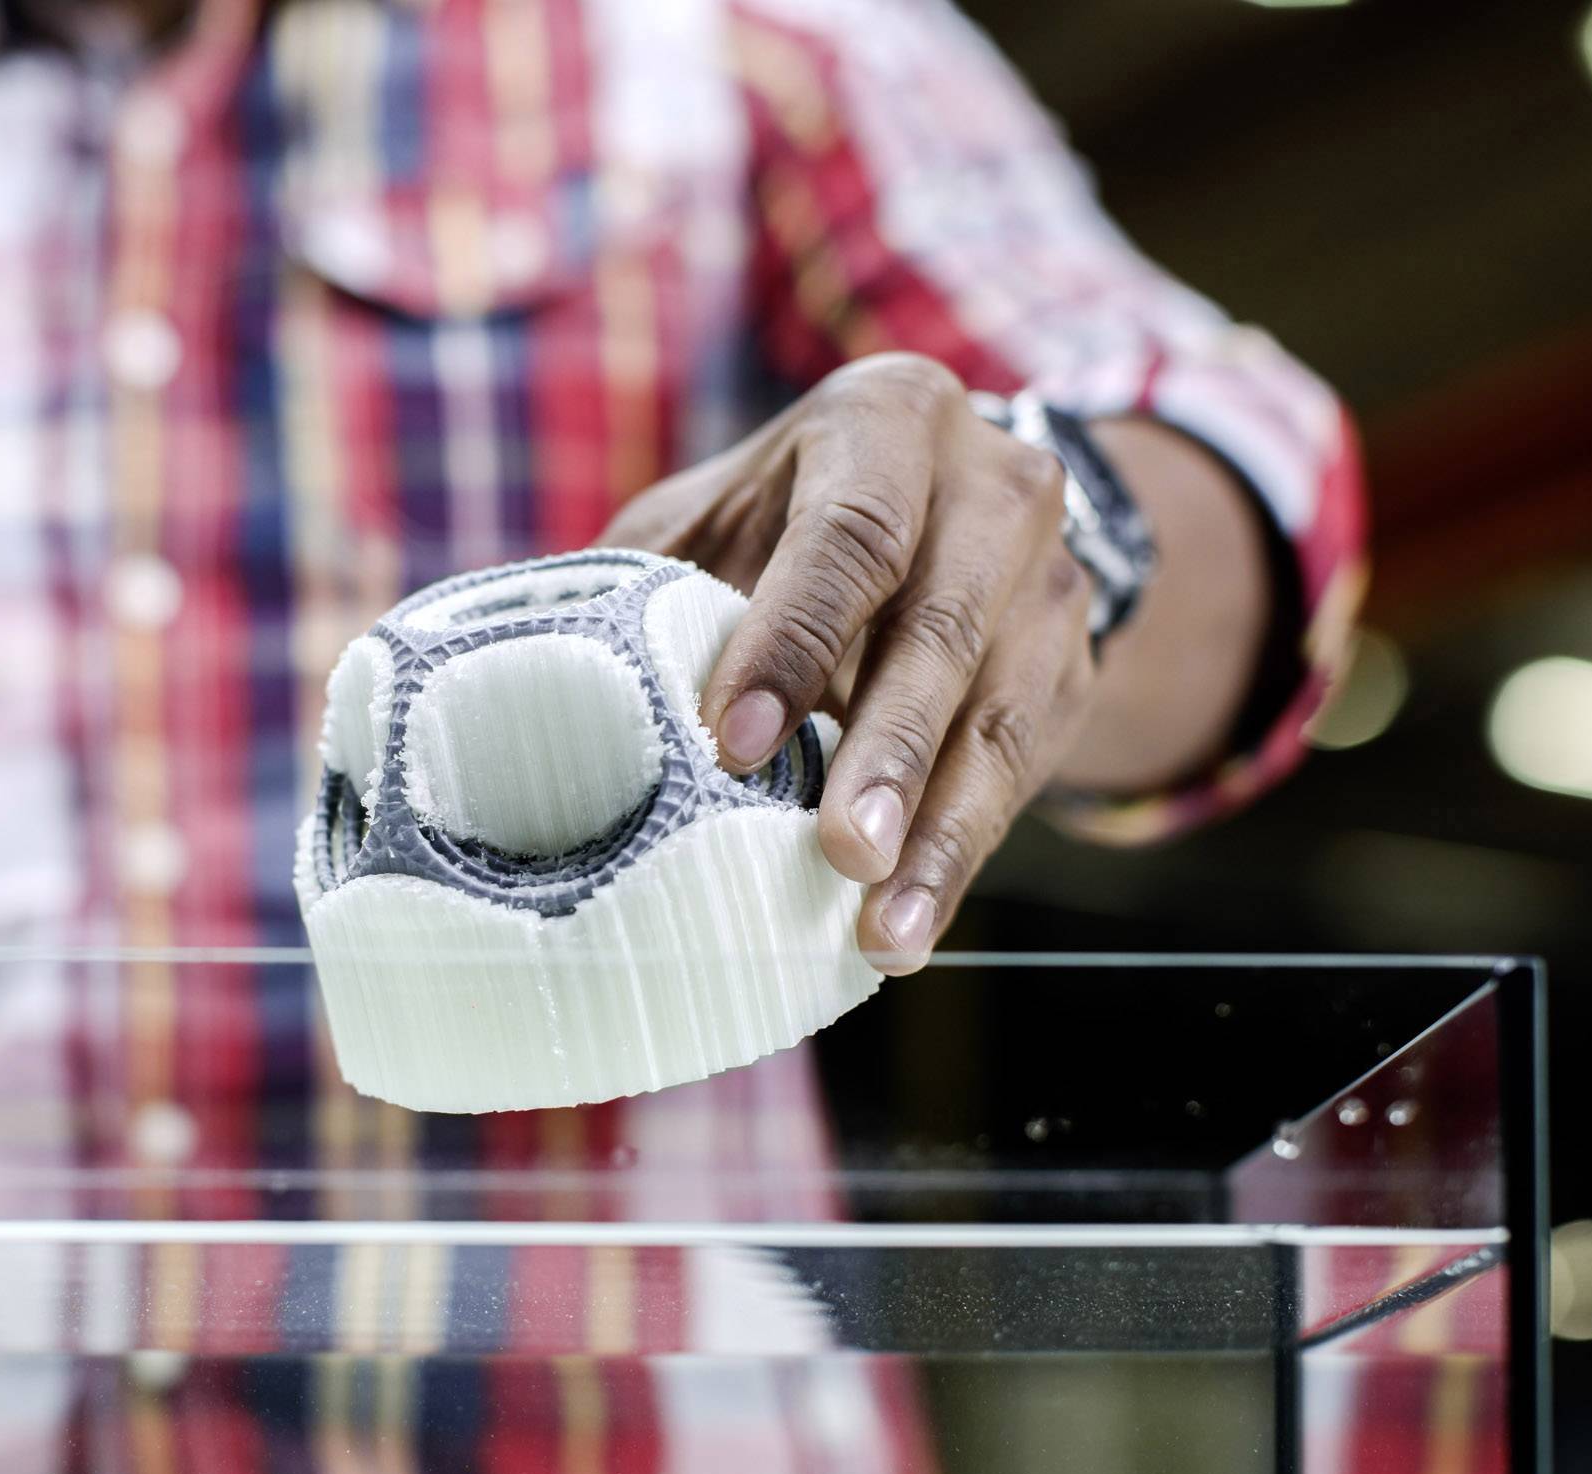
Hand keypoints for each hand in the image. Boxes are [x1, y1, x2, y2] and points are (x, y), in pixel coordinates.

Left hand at [596, 352, 1094, 973]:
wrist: (952, 510)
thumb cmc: (785, 524)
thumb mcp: (717, 520)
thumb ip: (650, 587)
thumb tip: (518, 687)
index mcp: (887, 423)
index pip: (851, 533)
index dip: (795, 640)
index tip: (736, 744)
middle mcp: (994, 487)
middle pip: (945, 629)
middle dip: (890, 752)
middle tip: (842, 855)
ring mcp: (1051, 580)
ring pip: (1002, 718)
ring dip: (942, 834)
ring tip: (886, 932)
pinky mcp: (1073, 669)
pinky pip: (1024, 772)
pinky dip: (962, 852)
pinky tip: (911, 922)